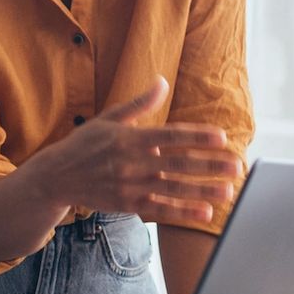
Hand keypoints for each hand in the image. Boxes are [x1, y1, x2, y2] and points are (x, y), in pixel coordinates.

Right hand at [28, 76, 241, 226]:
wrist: (56, 177)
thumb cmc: (84, 145)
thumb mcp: (108, 119)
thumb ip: (139, 104)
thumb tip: (161, 82)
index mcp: (130, 138)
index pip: (170, 136)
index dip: (196, 137)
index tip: (221, 137)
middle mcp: (132, 162)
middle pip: (178, 163)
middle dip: (210, 164)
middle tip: (237, 165)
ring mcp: (130, 185)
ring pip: (173, 188)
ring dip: (203, 190)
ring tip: (228, 190)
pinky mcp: (127, 205)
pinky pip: (159, 209)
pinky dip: (182, 212)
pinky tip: (204, 212)